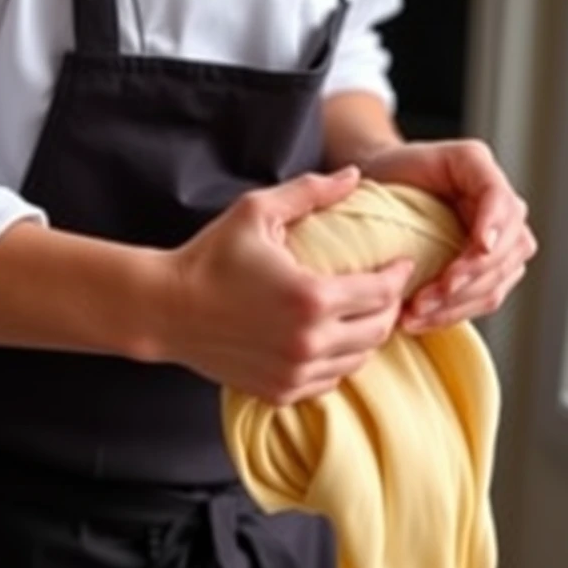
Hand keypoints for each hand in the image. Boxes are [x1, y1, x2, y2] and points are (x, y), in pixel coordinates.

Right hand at [166, 167, 412, 403]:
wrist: (166, 310)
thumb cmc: (210, 257)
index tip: (401, 263)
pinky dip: (338, 361)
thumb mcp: (257, 212)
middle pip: (378, 331)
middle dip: (390, 307)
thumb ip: (310, 192)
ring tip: (361, 313)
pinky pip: (329, 380)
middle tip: (386, 289)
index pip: (382, 292)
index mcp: (310, 298)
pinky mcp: (281, 392)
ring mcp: (295, 373)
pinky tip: (330, 339)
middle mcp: (308, 343)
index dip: (399, 275)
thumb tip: (355, 175)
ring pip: (358, 360)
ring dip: (366, 336)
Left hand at [359, 140, 536, 332]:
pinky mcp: (489, 274)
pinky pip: (481, 302)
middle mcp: (502, 208)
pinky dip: (451, 315)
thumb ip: (424, 173)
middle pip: (507, 252)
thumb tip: (444, 217)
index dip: (495, 226)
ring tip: (415, 316)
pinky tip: (421, 321)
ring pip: (495, 284)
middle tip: (424, 299)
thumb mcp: (402, 162)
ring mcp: (501, 244)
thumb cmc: (389, 177)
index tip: (480, 246)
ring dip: (456, 305)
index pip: (503, 202)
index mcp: (480, 171)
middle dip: (467, 280)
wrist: (381, 193)